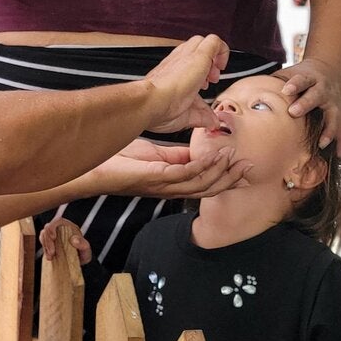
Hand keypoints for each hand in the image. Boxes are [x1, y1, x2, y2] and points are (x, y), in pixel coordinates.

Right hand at [39, 218, 91, 264]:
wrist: (77, 263)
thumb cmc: (83, 255)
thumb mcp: (86, 252)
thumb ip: (83, 245)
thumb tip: (74, 240)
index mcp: (69, 227)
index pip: (58, 221)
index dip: (53, 227)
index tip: (53, 238)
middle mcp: (60, 228)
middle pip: (48, 228)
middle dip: (48, 240)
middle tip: (52, 253)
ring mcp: (53, 235)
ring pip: (43, 234)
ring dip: (45, 246)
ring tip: (51, 257)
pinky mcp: (48, 242)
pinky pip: (42, 242)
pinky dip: (44, 249)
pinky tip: (49, 257)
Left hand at [81, 139, 251, 199]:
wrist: (91, 167)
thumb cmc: (116, 160)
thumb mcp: (153, 154)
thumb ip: (176, 156)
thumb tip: (196, 152)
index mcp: (170, 181)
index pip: (204, 182)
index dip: (225, 175)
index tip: (242, 164)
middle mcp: (169, 187)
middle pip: (207, 188)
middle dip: (230, 179)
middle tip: (248, 167)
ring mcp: (162, 185)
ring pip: (200, 184)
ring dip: (220, 172)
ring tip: (234, 160)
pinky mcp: (153, 177)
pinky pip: (183, 174)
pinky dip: (201, 166)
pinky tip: (212, 157)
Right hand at [143, 35, 227, 132]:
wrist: (150, 103)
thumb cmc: (159, 110)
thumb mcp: (185, 115)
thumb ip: (201, 116)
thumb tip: (212, 122)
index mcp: (171, 71)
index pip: (188, 61)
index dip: (200, 72)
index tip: (203, 87)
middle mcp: (177, 60)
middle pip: (195, 47)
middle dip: (207, 63)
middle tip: (208, 80)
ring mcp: (186, 55)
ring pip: (203, 41)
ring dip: (213, 57)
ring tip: (212, 76)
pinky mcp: (198, 55)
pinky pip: (214, 41)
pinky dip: (223, 51)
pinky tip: (221, 66)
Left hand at [274, 57, 340, 150]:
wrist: (329, 70)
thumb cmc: (300, 76)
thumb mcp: (289, 73)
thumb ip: (274, 82)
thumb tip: (247, 92)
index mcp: (309, 78)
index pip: (302, 79)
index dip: (294, 84)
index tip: (286, 90)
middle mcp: (323, 90)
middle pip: (316, 96)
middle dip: (306, 104)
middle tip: (293, 112)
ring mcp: (332, 103)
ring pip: (332, 117)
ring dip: (327, 130)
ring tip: (321, 143)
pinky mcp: (338, 115)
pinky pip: (340, 130)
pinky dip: (340, 143)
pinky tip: (339, 155)